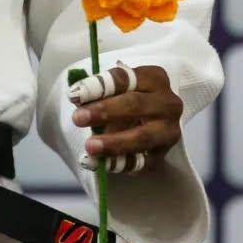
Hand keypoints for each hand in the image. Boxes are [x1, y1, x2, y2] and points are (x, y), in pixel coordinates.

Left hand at [68, 62, 182, 174]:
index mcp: (154, 78)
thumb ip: (97, 91)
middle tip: (78, 119)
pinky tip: (98, 163)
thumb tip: (77, 96)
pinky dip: (119, 164)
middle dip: (105, 112)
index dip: (98, 86)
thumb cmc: (126, 98)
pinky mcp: (162, 156)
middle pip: (135, 104)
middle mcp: (168, 103)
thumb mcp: (114, 88)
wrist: (147, 121)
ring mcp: (168, 131)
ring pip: (142, 137)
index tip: (75, 95)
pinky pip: (141, 163)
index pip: (124, 78)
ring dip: (114, 142)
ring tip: (90, 146)